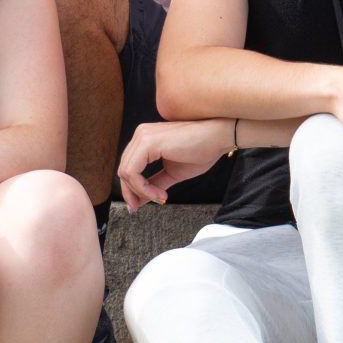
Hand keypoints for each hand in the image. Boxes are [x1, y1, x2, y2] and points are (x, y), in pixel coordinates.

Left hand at [117, 118, 232, 212]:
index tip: (140, 205)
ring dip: (140, 192)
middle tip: (142, 207)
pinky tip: (160, 193)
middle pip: (123, 171)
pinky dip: (143, 188)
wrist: (219, 137)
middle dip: (132, 193)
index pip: (128, 168)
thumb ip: (154, 184)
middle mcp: (141, 135)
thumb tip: (138, 201)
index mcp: (145, 140)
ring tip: (160, 198)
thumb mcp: (172, 173)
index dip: (132, 190)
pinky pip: (133, 172)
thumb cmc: (202, 151)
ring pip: (125, 173)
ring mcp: (143, 137)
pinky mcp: (148, 142)